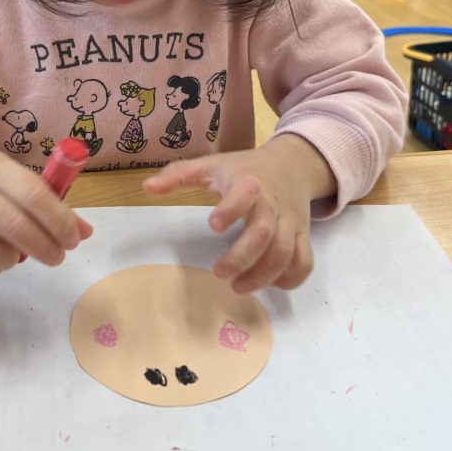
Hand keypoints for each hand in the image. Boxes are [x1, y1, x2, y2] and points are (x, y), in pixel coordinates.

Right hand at [0, 140, 90, 277]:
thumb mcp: (10, 175)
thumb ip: (46, 200)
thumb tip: (84, 233)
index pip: (33, 194)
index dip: (59, 221)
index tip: (73, 239)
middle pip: (13, 227)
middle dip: (44, 247)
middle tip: (57, 256)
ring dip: (16, 260)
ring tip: (20, 252)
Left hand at [143, 135, 334, 292]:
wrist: (293, 164)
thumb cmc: (245, 168)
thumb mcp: (212, 164)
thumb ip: (179, 174)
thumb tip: (147, 187)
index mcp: (249, 181)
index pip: (246, 193)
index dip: (231, 209)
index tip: (212, 225)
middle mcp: (274, 203)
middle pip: (267, 234)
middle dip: (243, 257)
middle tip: (219, 273)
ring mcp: (292, 221)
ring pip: (287, 253)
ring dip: (264, 275)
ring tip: (238, 287)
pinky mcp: (303, 235)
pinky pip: (305, 261)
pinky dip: (291, 278)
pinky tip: (269, 284)